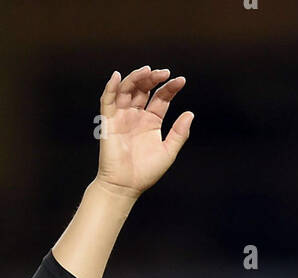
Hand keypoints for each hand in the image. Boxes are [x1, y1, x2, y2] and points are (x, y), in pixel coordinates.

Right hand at [95, 65, 192, 198]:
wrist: (125, 186)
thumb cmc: (145, 172)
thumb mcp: (168, 152)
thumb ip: (179, 133)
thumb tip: (190, 114)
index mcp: (151, 121)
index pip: (161, 97)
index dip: (170, 88)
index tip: (181, 81)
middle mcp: (136, 115)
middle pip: (144, 89)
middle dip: (153, 78)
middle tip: (164, 73)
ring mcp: (122, 117)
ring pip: (127, 90)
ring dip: (136, 78)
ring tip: (147, 71)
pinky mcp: (108, 122)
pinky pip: (107, 101)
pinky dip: (110, 87)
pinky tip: (116, 76)